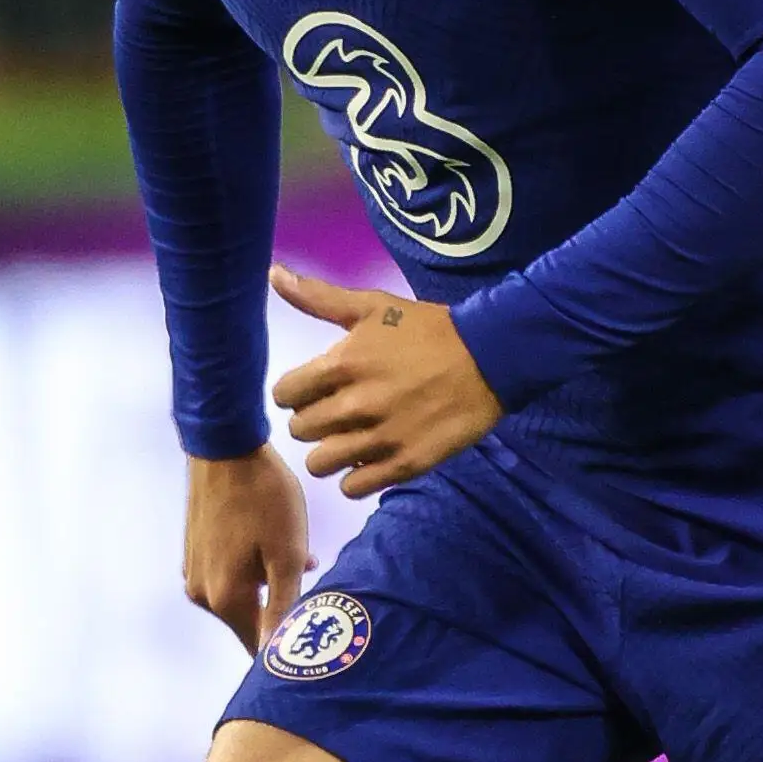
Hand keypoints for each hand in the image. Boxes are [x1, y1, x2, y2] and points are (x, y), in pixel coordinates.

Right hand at [183, 444, 311, 655]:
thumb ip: (282, 608)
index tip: (313, 633)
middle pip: (251, 621)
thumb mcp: (286, 554)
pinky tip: (275, 545)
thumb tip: (275, 656)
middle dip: (282, 608)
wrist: (225, 446)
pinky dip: (254, 569)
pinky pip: (229, 575)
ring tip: (300, 556)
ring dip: (271, 585)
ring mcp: (193, 571)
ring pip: (242, 595)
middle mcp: (201, 593)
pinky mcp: (194, 551)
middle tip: (314, 579)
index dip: (287, 644)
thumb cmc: (264, 498)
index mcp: (225, 599)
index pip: (257, 646)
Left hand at [269, 265, 501, 498]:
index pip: (284, 394)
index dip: (295, 392)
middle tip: (336, 411)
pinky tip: (369, 458)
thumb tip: (273, 273)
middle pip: (299, 430)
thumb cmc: (427, 330)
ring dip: (329, 451)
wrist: (489, 359)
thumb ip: (318, 297)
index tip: (314, 390)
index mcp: (342, 365)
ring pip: (320, 463)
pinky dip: (355, 477)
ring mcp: (380, 439)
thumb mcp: (373, 305)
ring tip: (349, 438)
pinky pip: (352, 488)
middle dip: (313, 420)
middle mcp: (355, 406)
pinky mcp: (403, 465)